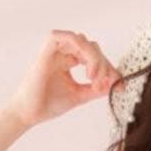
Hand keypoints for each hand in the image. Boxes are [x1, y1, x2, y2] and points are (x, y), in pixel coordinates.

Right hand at [6, 29, 124, 127]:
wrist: (30, 114)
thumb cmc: (49, 105)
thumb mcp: (80, 96)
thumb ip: (96, 89)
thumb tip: (116, 83)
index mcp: (69, 62)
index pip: (94, 56)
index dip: (109, 68)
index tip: (120, 85)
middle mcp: (62, 54)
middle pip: (92, 47)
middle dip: (104, 64)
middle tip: (107, 83)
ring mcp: (54, 51)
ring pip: (82, 41)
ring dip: (95, 58)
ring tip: (95, 78)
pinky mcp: (47, 51)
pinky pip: (65, 37)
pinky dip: (81, 48)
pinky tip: (87, 69)